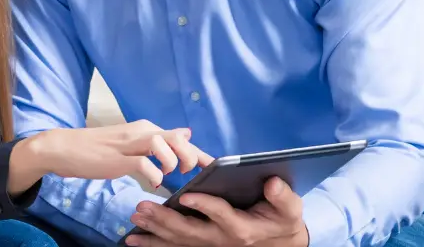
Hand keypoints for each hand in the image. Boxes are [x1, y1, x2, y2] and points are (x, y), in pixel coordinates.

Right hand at [8, 120, 211, 195]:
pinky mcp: (117, 158)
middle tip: (188, 172)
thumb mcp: (131, 142)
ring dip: (172, 162)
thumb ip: (157, 141)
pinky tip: (153, 184)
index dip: (198, 152)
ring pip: (163, 145)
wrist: (64, 148)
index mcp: (144, 128)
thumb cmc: (97, 150)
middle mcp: (139, 132)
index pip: (179, 137)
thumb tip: (186, 134)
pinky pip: (144, 164)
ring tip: (168, 175)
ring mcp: (128, 144)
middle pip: (177, 137)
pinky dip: (153, 175)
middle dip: (190, 156)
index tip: (210, 166)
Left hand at [125, 176, 307, 246]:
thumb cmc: (281, 220)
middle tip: (143, 207)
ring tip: (134, 218)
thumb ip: (282, 196)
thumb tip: (272, 183)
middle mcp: (222, 240)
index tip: (188, 194)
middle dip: (165, 220)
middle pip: (190, 232)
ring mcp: (209, 246)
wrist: (278, 243)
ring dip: (154, 231)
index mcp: (242, 228)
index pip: (221, 214)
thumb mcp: (289, 209)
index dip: (205, 205)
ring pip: (178, 241)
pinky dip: (154, 244)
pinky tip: (134, 240)